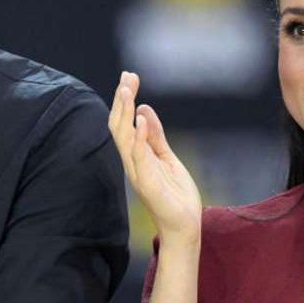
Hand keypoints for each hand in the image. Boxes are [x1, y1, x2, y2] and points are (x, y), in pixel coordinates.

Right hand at [108, 72, 201, 245]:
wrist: (184, 226)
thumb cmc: (175, 195)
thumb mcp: (167, 158)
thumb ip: (155, 136)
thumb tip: (145, 109)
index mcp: (136, 155)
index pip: (124, 122)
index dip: (124, 100)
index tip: (129, 77)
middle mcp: (133, 162)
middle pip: (119, 126)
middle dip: (121, 100)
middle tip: (127, 76)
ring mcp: (138, 172)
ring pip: (124, 137)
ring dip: (124, 112)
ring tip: (127, 90)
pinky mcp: (148, 182)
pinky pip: (139, 156)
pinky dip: (139, 136)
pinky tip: (140, 118)